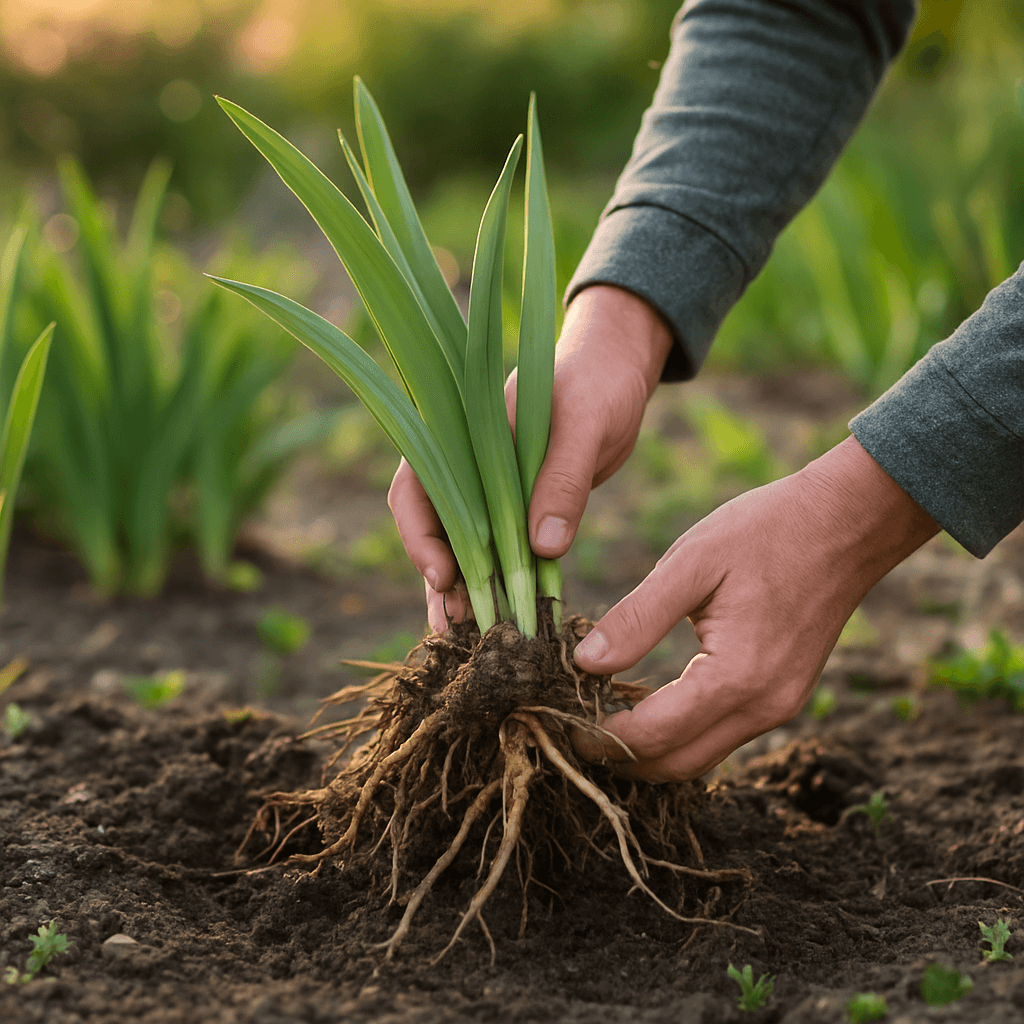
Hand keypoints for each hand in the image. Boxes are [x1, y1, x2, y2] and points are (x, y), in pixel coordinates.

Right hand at [388, 285, 674, 631]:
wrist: (618, 377)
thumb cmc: (596, 384)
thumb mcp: (585, 423)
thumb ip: (563, 478)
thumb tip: (541, 547)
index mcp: (463, 431)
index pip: (417, 485)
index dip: (420, 534)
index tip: (443, 575)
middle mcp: (467, 465)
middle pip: (433, 528)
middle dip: (438, 579)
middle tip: (454, 627)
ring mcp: (489, 489)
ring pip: (463, 547)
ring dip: (464, 591)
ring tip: (468, 638)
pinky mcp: (516, 510)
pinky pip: (500, 551)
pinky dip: (501, 583)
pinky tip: (504, 618)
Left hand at [572, 436, 939, 781]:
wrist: (849, 521)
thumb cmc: (767, 531)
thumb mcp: (691, 563)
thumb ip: (637, 618)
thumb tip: (584, 663)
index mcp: (738, 677)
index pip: (653, 735)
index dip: (600, 737)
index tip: (559, 723)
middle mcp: (764, 707)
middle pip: (677, 764)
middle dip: (620, 757)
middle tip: (570, 729)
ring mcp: (780, 707)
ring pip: (700, 756)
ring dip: (649, 749)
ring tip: (599, 716)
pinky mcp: (785, 696)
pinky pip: (723, 734)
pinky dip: (680, 731)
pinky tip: (647, 702)